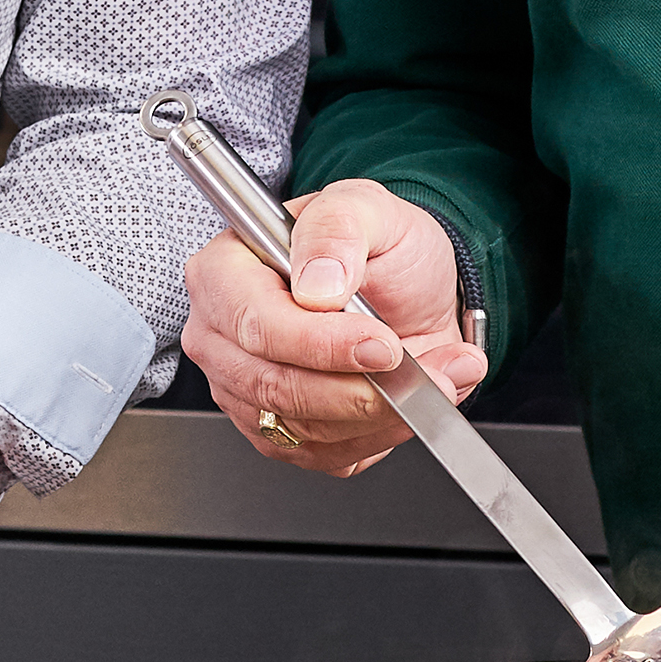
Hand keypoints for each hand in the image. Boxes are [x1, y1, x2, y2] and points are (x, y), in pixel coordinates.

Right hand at [180, 178, 487, 475]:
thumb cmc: (377, 247)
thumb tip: (317, 284)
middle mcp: (221, 339)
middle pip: (274, 387)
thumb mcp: (367, 207)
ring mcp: (243, 392)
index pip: (256, 326)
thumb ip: (338, 227)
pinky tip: (412, 400)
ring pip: (302, 429)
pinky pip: (322, 455)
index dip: (320, 344)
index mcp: (224, 274)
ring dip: (381, 413)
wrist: (407, 292)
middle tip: (422, 371)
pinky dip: (379, 435)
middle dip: (358, 390)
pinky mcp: (276, 433)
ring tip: (439, 376)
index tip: (381, 343)